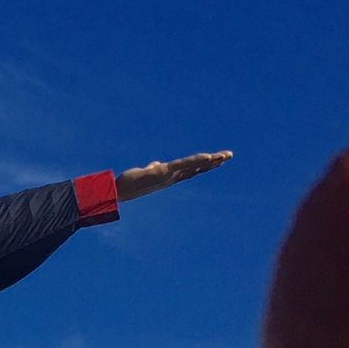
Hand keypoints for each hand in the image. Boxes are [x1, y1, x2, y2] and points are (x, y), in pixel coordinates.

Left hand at [116, 151, 231, 202]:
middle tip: (229, 156)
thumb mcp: (145, 173)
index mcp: (169, 177)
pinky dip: (196, 161)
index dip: (204, 165)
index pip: (191, 170)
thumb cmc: (130, 183)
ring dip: (210, 161)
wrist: (118, 192)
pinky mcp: (163, 172)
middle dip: (214, 163)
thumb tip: (156, 165)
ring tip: (224, 155)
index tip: (217, 159)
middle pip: (197, 168)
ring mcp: (169, 175)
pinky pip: (183, 165)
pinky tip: (207, 157)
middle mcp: (172, 178)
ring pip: (194, 166)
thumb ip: (153, 169)